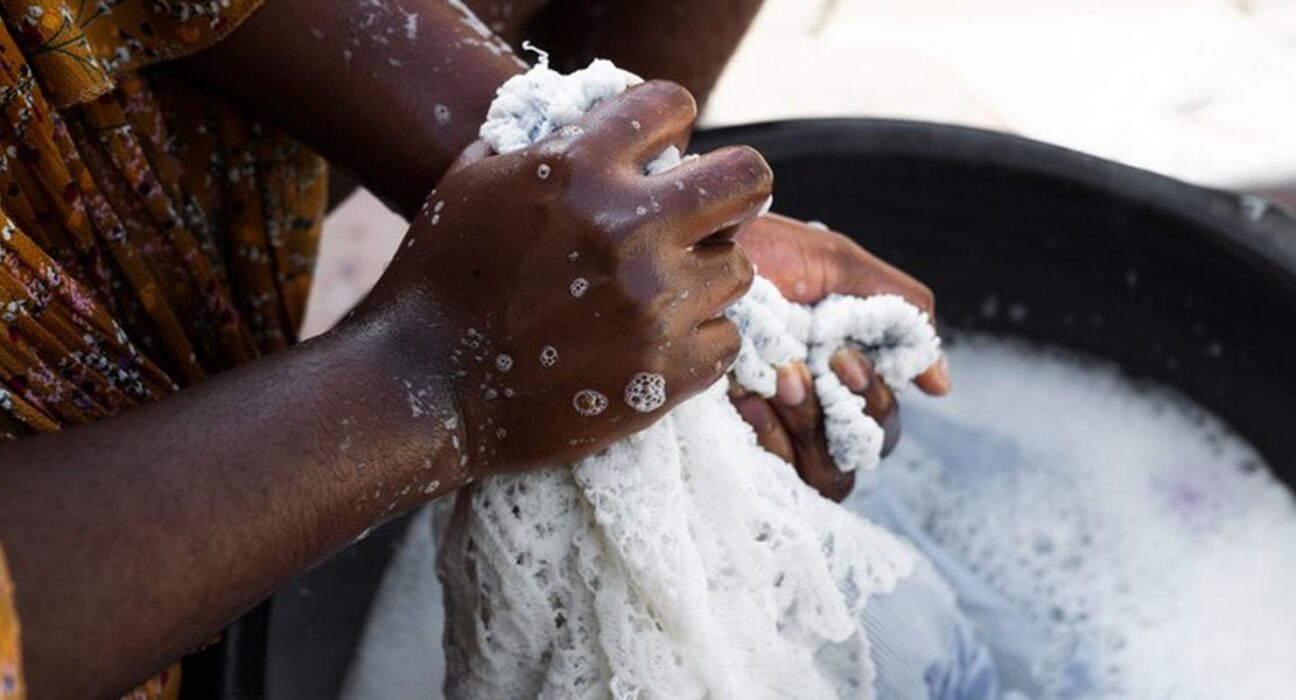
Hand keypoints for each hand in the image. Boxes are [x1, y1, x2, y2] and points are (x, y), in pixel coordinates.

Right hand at [360, 81, 769, 479]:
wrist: (424, 390)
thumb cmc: (437, 281)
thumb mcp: (471, 183)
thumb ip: (540, 145)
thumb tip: (591, 124)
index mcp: (578, 169)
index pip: (673, 106)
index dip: (670, 126)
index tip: (663, 152)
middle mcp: (628, 229)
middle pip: (748, 179)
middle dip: (732, 192)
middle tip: (707, 215)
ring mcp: (654, 305)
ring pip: (739, 268)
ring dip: (706, 275)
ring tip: (662, 292)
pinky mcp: (667, 372)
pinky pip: (727, 339)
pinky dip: (698, 341)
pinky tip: (656, 343)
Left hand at [731, 214, 949, 500]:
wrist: (688, 250)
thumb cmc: (758, 250)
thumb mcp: (835, 265)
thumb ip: (898, 313)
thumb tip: (940, 385)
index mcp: (840, 372)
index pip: (881, 422)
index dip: (876, 400)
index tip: (844, 360)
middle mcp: (812, 408)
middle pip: (863, 453)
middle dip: (845, 412)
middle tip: (808, 369)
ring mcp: (772, 429)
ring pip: (829, 476)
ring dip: (810, 425)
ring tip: (779, 380)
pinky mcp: (733, 442)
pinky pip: (778, 477)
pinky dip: (771, 438)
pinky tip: (745, 397)